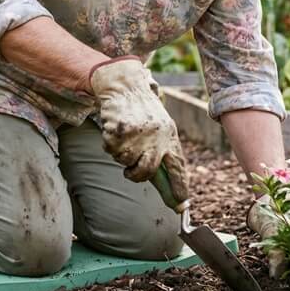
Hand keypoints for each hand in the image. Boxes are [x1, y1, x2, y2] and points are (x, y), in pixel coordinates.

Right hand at [89, 57, 187, 196]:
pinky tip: (115, 130)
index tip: (180, 205)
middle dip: (137, 176)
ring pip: (125, 162)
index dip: (179, 188)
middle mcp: (156, 137)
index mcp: (170, 136)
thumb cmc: (143, 109)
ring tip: (124, 137)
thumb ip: (163, 153)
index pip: (178, 167)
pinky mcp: (120, 131)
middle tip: (131, 172)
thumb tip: (167, 185)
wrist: (124, 85)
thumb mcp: (160, 127)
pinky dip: (109, 144)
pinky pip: (111, 151)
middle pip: (147, 172)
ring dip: (120, 155)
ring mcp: (137, 135)